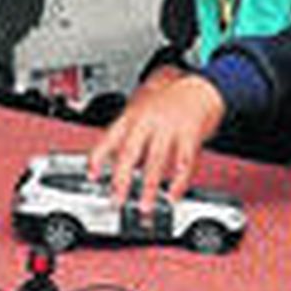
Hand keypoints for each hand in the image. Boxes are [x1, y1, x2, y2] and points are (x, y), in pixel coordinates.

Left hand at [88, 71, 225, 211]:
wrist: (199, 85)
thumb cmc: (167, 96)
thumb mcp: (140, 106)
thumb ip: (128, 129)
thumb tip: (112, 153)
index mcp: (131, 115)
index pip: (109, 138)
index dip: (98, 158)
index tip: (92, 175)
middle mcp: (147, 122)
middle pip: (130, 153)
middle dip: (122, 179)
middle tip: (117, 199)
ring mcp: (168, 128)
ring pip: (156, 162)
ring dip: (149, 187)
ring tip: (145, 205)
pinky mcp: (190, 135)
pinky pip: (183, 163)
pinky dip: (178, 182)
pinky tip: (173, 195)